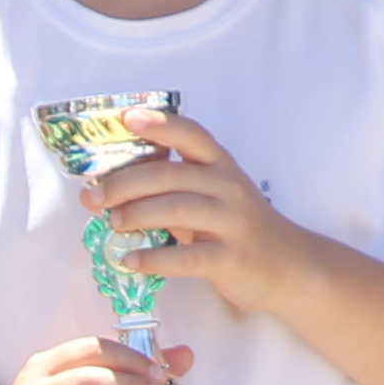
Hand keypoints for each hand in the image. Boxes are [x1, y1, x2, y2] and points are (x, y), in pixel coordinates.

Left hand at [81, 111, 316, 317]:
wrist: (288, 266)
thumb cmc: (240, 226)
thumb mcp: (215, 195)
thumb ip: (176, 186)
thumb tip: (115, 185)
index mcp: (221, 165)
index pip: (191, 135)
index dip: (160, 124)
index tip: (128, 118)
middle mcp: (227, 187)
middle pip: (170, 176)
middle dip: (124, 184)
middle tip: (94, 197)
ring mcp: (231, 222)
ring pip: (176, 210)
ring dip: (136, 215)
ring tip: (114, 224)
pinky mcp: (230, 257)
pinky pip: (186, 256)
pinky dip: (154, 259)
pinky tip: (132, 260)